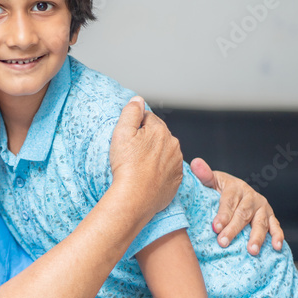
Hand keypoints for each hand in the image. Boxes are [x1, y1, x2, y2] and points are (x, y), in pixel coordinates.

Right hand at [109, 97, 182, 219]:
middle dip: (147, 140)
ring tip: (139, 166)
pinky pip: (168, 169)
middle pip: (158, 135)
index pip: (148, 119)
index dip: (135, 127)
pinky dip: (159, 170)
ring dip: (154, 155)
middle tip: (131, 154)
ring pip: (164, 152)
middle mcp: (173, 144)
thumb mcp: (121, 133)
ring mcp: (177, 163)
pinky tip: (147, 176)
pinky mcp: (177, 180)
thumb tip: (138, 100)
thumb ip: (131, 112)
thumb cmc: (126, 166)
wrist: (134, 198)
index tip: (128, 140)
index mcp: (160, 130)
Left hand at [190, 157, 283, 253]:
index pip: (229, 201)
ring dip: (257, 237)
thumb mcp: (211, 180)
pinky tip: (276, 247)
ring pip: (260, 222)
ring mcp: (262, 207)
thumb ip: (204, 175)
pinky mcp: (270, 216)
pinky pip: (275, 226)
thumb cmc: (219, 188)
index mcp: (236, 187)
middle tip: (223, 242)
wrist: (236, 189)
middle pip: (243, 214)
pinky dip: (277, 236)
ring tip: (251, 251)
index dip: (223, 214)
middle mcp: (251, 197)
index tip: (215, 227)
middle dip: (234, 229)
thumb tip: (195, 163)